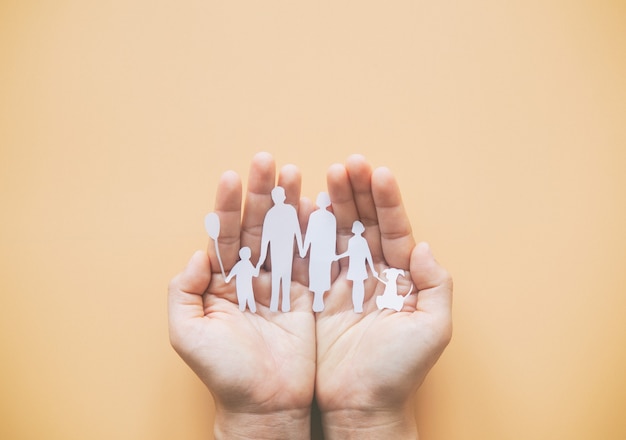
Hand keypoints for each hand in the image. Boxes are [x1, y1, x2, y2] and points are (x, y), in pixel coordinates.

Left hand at [168, 153, 315, 439]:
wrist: (264, 403)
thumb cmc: (223, 373)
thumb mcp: (188, 334)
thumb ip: (184, 292)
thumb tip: (197, 256)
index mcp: (220, 282)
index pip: (224, 235)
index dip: (227, 206)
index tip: (231, 177)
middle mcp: (249, 277)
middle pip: (256, 226)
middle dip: (260, 194)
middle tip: (266, 161)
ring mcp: (278, 283)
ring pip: (284, 235)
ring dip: (288, 204)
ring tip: (293, 173)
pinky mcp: (305, 294)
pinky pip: (310, 258)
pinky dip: (314, 233)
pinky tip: (316, 206)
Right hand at [315, 155, 452, 438]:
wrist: (361, 404)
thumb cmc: (399, 372)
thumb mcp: (432, 329)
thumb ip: (434, 286)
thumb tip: (422, 247)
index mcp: (402, 277)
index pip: (395, 229)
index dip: (387, 201)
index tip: (377, 173)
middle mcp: (373, 273)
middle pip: (365, 223)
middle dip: (357, 192)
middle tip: (347, 165)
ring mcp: (344, 281)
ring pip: (338, 233)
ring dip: (333, 204)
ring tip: (325, 176)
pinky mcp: (318, 294)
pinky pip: (312, 257)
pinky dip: (308, 233)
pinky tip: (305, 208)